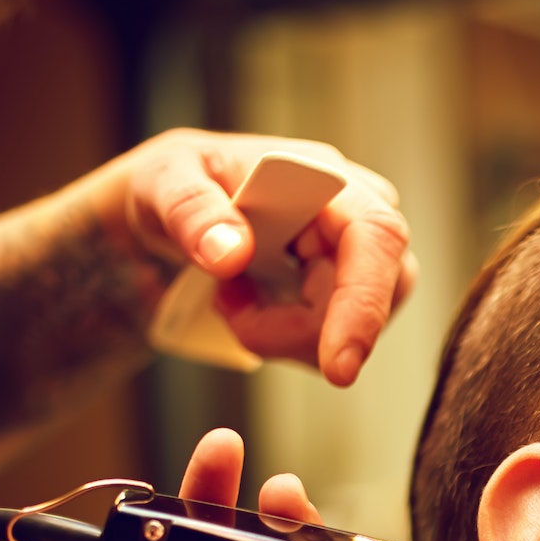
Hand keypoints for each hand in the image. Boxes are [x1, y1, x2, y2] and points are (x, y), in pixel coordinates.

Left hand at [106, 129, 414, 385]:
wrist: (172, 210)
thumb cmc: (176, 184)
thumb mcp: (163, 182)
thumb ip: (191, 210)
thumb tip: (232, 253)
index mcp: (322, 175)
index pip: (376, 235)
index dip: (365, 300)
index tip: (337, 365)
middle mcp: (355, 215)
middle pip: (368, 298)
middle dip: (299, 331)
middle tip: (233, 314)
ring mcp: (356, 257)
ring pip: (350, 329)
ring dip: (283, 335)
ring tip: (232, 297)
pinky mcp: (345, 291)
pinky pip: (330, 341)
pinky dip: (283, 340)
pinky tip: (250, 305)